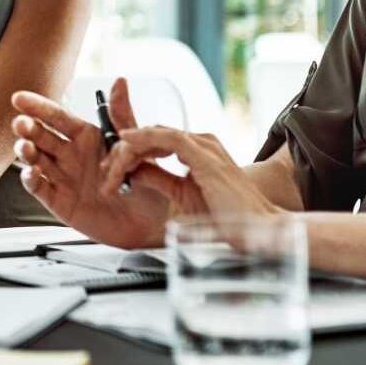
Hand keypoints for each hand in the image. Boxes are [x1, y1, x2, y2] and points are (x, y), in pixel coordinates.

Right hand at [10, 78, 168, 248]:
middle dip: (28, 128)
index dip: (38, 107)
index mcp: (87, 138)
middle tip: (21, 123)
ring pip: (36, 160)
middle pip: (42, 137)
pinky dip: (31, 179)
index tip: (19, 98)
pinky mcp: (59, 201)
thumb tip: (119, 82)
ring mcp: (63, 178)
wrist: (151, 223)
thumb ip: (121, 115)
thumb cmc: (146, 183)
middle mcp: (71, 155)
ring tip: (24, 147)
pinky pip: (39, 188)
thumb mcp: (134, 146)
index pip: (58, 117)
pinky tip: (31, 172)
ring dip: (26, 152)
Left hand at [102, 126, 283, 242]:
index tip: (112, 168)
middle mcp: (202, 144)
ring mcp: (205, 147)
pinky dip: (145, 138)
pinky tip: (127, 141)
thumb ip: (161, 181)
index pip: (157, 142)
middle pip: (153, 134)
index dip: (131, 151)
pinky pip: (169, 138)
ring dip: (129, 147)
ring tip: (110, 164)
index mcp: (198, 152)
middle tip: (105, 168)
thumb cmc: (229, 218)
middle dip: (124, 149)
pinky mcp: (206, 157)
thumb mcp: (183, 196)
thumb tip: (135, 173)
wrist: (260, 231)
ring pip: (156, 134)